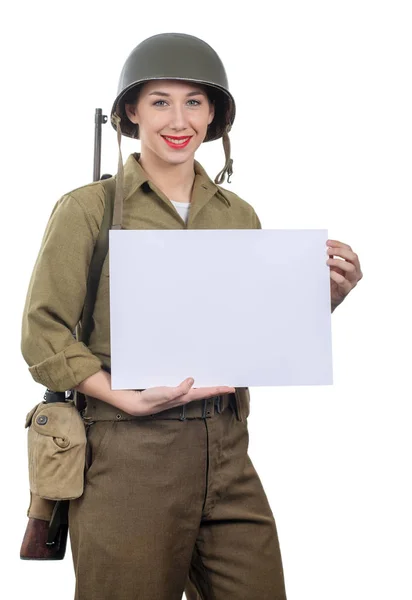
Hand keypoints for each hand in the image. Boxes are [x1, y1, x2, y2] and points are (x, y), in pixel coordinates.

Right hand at [120, 378, 235, 416]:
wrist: (138, 404)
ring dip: (208, 386)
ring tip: (217, 382)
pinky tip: (196, 380)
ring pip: (199, 390)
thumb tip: (192, 380)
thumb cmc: (151, 400)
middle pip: (206, 392)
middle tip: (229, 385)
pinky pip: (189, 387)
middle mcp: (185, 396)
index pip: (206, 392)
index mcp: (186, 396)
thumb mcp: (165, 393)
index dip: (219, 389)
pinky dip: (196, 384)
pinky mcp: (173, 392)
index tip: (232, 388)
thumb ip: (179, 389)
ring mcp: (179, 395)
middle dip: (217, 388)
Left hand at [326, 239, 362, 310]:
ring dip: (338, 262)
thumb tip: (325, 247)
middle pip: (353, 257)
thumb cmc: (331, 281)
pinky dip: (336, 276)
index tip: (328, 243)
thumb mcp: (331, 267)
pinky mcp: (346, 290)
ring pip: (351, 267)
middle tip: (328, 251)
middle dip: (340, 252)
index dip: (338, 244)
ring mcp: (353, 281)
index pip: (349, 250)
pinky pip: (344, 281)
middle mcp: (356, 272)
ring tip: (327, 262)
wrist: (328, 298)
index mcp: (353, 264)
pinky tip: (329, 273)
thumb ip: (331, 258)